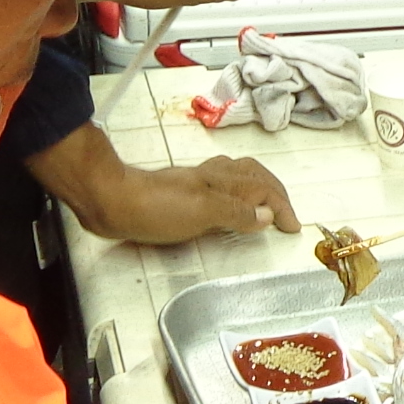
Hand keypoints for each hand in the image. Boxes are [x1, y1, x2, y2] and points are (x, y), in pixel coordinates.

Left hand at [26, 123, 293, 245]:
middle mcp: (213, 177)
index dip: (281, 206)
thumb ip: (236, 212)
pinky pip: (219, 187)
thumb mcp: (203, 212)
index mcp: (223, 180)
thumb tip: (267, 214)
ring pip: (236, 177)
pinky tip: (226, 206)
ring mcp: (195, 183)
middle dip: (273, 191)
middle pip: (253, 175)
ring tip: (264, 206)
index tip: (293, 228)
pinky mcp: (180, 193)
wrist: (111, 200)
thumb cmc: (158, 208)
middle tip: (285, 213)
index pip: (264, 188)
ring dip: (256, 188)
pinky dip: (234, 194)